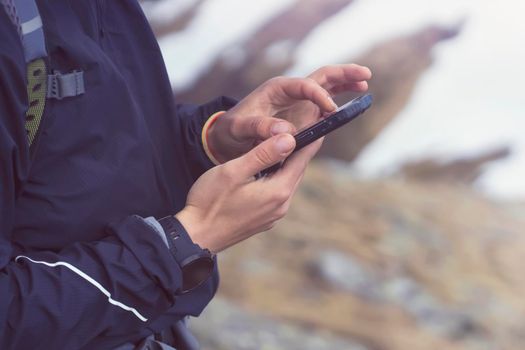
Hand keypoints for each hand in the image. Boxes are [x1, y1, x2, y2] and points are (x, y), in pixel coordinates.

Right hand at [176, 131, 319, 252]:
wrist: (196, 237)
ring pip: (286, 182)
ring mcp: (273, 215)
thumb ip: (263, 154)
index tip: (320, 123)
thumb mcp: (235, 171)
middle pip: (296, 171)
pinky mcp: (264, 220)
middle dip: (299, 151)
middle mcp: (281, 205)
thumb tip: (290, 139)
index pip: (302, 159)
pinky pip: (277, 194)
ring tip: (285, 146)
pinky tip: (266, 172)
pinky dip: (276, 179)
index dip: (311, 139)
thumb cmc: (210, 202)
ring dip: (286, 165)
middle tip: (304, 130)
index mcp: (278, 191)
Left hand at [207, 64, 371, 162]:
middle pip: (321, 76)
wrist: (227, 136)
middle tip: (365, 75)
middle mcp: (290, 91)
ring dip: (345, 82)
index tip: (331, 109)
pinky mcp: (301, 112)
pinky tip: (351, 102)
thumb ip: (260, 128)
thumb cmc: (231, 129)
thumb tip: (286, 132)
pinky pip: (323, 102)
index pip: (305, 85)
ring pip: (326, 85)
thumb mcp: (240, 128)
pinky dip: (338, 99)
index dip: (320, 95)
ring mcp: (297, 101)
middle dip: (343, 74)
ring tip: (365, 83)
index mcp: (276, 89)